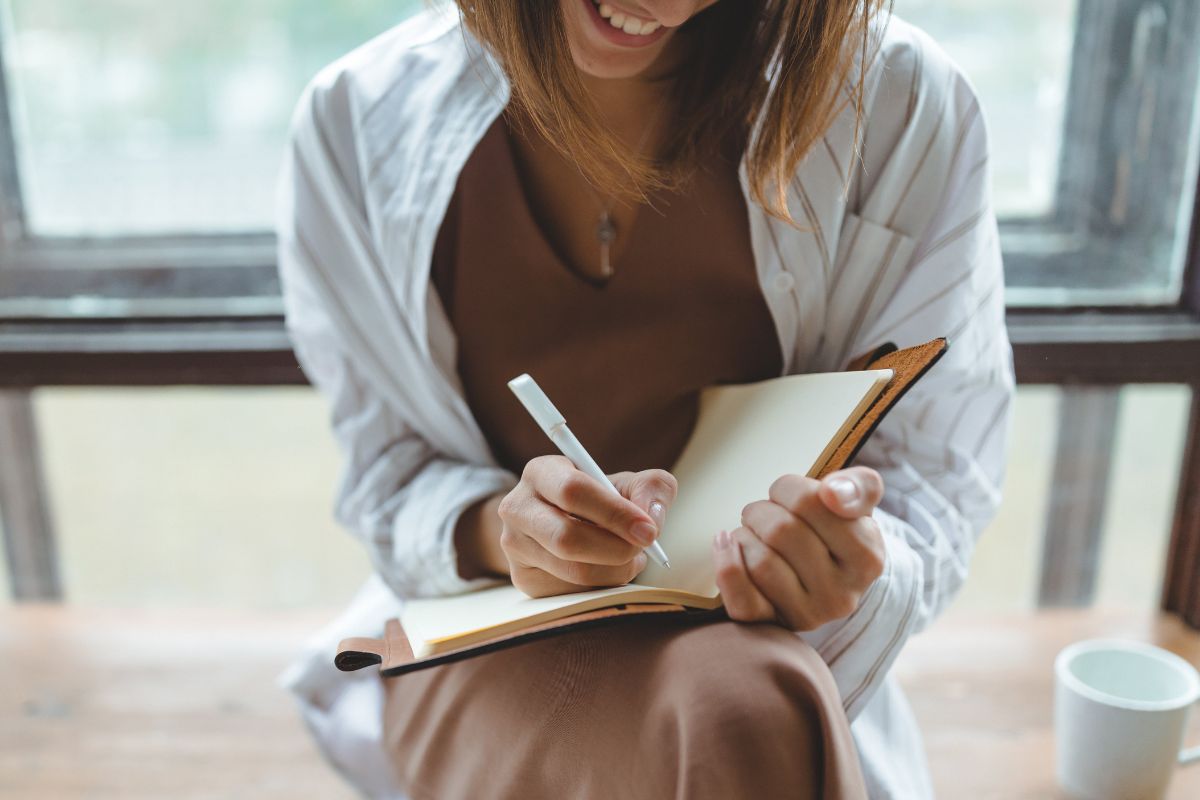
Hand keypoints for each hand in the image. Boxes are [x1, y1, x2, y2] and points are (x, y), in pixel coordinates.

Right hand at [497, 455, 677, 597]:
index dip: (615, 513)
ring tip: (630, 557)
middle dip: (617, 548)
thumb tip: (651, 518)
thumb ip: (651, 488)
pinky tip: (608, 569)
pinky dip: (603, 586)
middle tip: (644, 548)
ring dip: (615, 570)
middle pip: (567, 538)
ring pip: (573, 572)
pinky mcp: (523, 579)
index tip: (649, 530)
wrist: (565, 522)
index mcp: (541, 472)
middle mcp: (518, 507)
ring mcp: (515, 546)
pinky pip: (572, 594)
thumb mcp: (627, 484)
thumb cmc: (601, 500)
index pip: (573, 491)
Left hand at [713, 467, 885, 630]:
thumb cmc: (836, 530)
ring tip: (754, 532)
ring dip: (744, 535)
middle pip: (780, 531)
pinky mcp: (775, 625)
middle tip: (765, 511)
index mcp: (867, 557)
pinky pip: (741, 600)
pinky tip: (726, 544)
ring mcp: (808, 615)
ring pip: (759, 561)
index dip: (788, 487)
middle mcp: (842, 594)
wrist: (826, 575)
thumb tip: (831, 493)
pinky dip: (727, 565)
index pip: (810, 502)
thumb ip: (857, 486)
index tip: (788, 492)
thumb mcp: (858, 503)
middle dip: (762, 510)